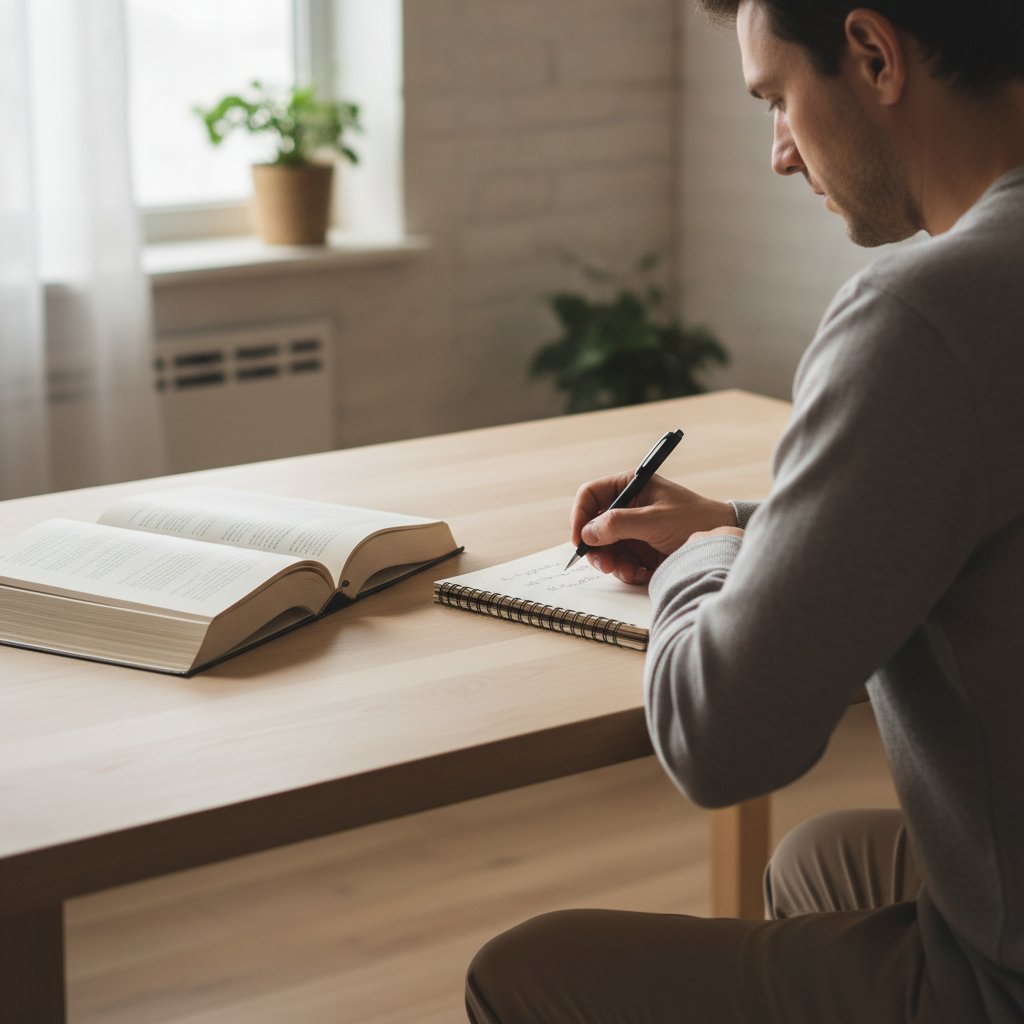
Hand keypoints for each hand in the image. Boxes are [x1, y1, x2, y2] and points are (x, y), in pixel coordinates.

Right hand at [569, 472, 737, 583]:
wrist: (722, 541)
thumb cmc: (695, 520)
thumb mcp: (655, 520)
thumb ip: (619, 523)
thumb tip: (588, 532)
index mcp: (630, 486)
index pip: (590, 495)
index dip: (580, 516)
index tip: (580, 539)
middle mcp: (628, 507)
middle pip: (593, 526)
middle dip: (596, 547)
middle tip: (604, 564)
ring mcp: (634, 530)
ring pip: (605, 548)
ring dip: (612, 563)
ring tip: (628, 572)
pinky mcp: (641, 550)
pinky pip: (621, 562)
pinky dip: (626, 571)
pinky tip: (641, 574)